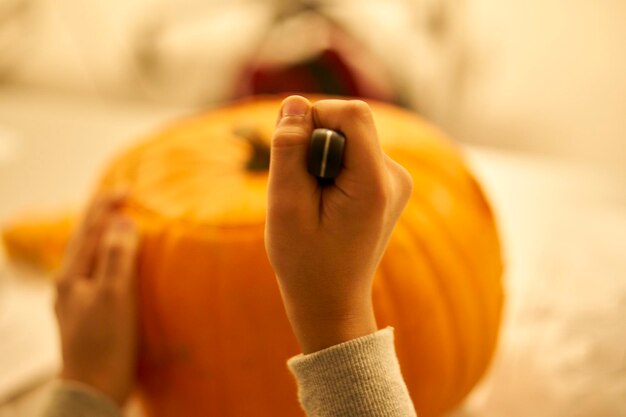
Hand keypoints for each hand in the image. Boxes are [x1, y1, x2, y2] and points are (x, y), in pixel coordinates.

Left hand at [55, 192, 138, 404]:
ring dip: (106, 235)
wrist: (93, 391)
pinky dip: (110, 256)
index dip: (106, 204)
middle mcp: (68, 284)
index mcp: (70, 275)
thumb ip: (116, 256)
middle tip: (124, 197)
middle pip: (84, 239)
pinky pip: (97, 272)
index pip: (87, 228)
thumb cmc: (105, 344)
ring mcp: (76, 299)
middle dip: (103, 215)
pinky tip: (120, 262)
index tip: (129, 189)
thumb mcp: (113, 296)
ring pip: (90, 256)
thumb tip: (122, 221)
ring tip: (123, 222)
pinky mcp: (88, 312)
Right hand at [265, 96, 412, 352]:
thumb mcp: (285, 207)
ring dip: (322, 159)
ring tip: (313, 203)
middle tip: (301, 191)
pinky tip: (325, 204)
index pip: (352, 114)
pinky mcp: (388, 184)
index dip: (316, 119)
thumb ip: (289, 151)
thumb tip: (296, 103)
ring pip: (350, 138)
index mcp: (375, 184)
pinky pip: (355, 154)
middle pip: (350, 124)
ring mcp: (396, 181)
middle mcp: (395, 177)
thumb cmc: (305, 262)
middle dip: (315, 145)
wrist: (333, 301)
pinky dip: (332, 169)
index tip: (292, 154)